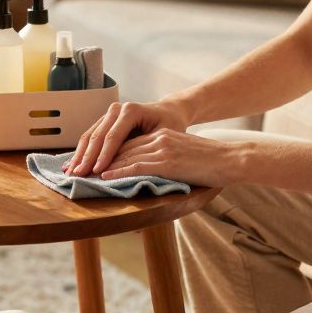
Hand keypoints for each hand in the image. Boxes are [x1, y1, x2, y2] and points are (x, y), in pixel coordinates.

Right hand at [64, 99, 191, 177]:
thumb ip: (147, 148)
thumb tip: (132, 168)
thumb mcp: (165, 136)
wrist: (169, 111)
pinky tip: (72, 163)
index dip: (104, 155)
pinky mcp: (105, 121)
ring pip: (90, 135)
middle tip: (77, 175)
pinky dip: (81, 151)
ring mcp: (108, 114)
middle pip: (98, 136)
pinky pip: (90, 136)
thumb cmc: (170, 124)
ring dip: (79, 155)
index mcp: (131, 111)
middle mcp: (117, 109)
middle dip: (86, 157)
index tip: (96, 171)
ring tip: (70, 172)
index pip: (113, 136)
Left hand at [99, 128, 241, 187]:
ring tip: (86, 175)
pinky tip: (105, 177)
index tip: (91, 161)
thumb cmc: (211, 162)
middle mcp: (158, 138)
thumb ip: (166, 159)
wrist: (231, 159)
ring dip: (102, 166)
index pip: (127, 142)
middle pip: (121, 147)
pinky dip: (118, 171)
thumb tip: (152, 173)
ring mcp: (162, 148)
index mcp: (161, 135)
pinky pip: (136, 165)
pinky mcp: (167, 160)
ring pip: (124, 156)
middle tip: (80, 168)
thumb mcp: (184, 155)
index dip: (107, 152)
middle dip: (98, 158)